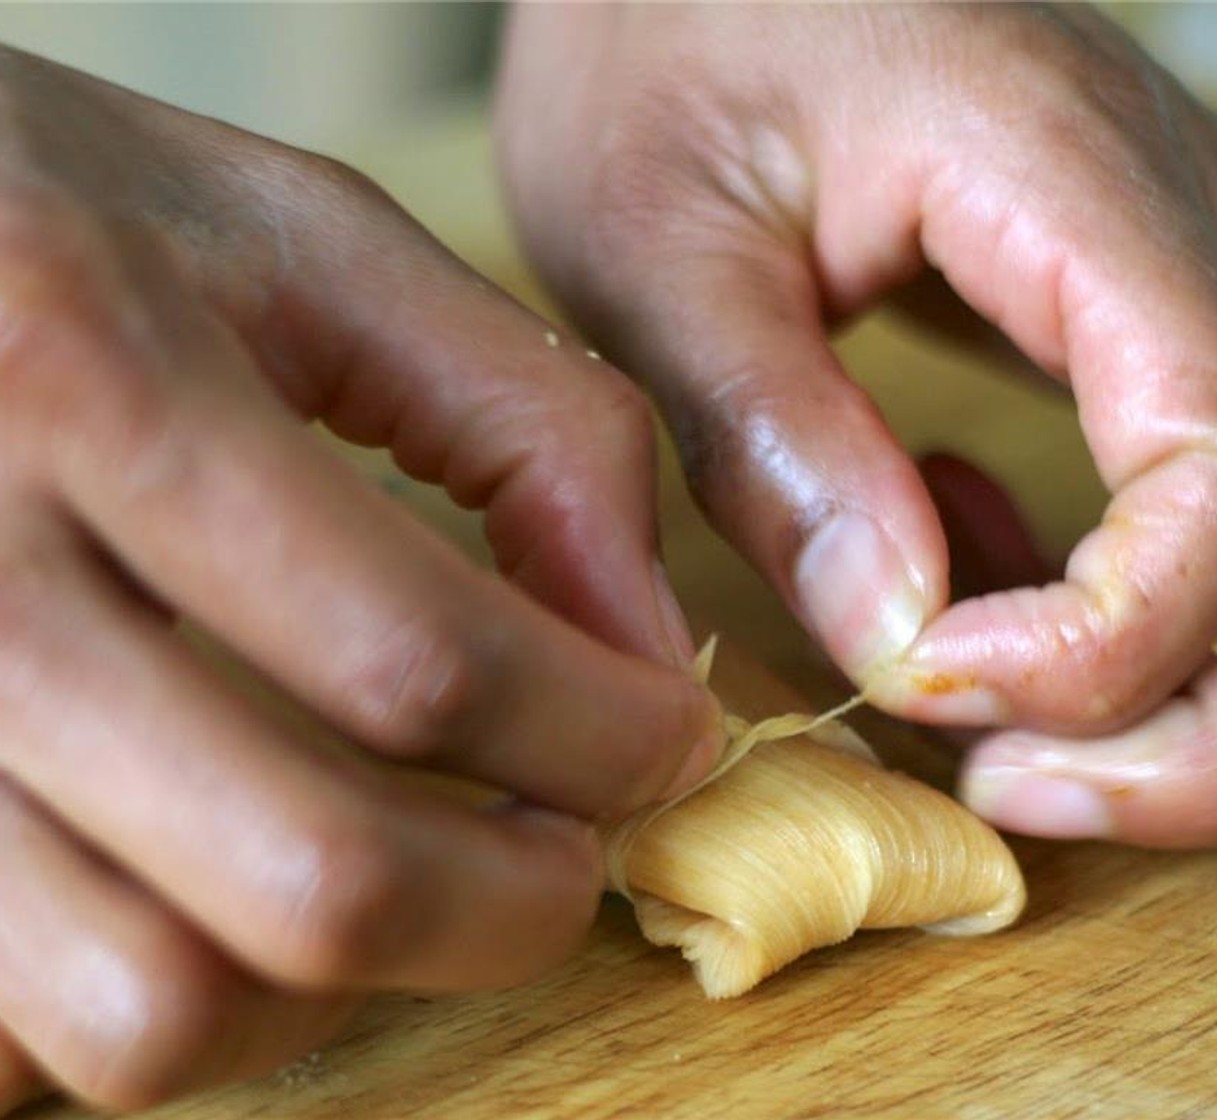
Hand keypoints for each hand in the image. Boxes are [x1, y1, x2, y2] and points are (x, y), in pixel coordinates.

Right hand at [0, 46, 721, 1112]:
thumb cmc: (81, 219)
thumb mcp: (321, 250)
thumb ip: (530, 428)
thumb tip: (647, 649)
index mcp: (93, 379)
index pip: (421, 658)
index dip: (602, 740)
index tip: (669, 742)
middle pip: (309, 882)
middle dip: (507, 909)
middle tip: (563, 855)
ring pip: (151, 1010)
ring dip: (335, 987)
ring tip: (388, 872)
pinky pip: (14, 1032)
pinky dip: (161, 992)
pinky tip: (211, 883)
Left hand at [496, 4, 1216, 845]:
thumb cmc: (664, 43)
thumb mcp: (655, 238)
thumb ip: (773, 433)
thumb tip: (899, 635)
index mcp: (1074, 176)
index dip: (1117, 639)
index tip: (935, 685)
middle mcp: (1197, 228)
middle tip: (1027, 788)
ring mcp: (1201, 275)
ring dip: (1212, 697)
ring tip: (1008, 741)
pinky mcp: (1151, 323)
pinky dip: (1140, 619)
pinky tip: (971, 601)